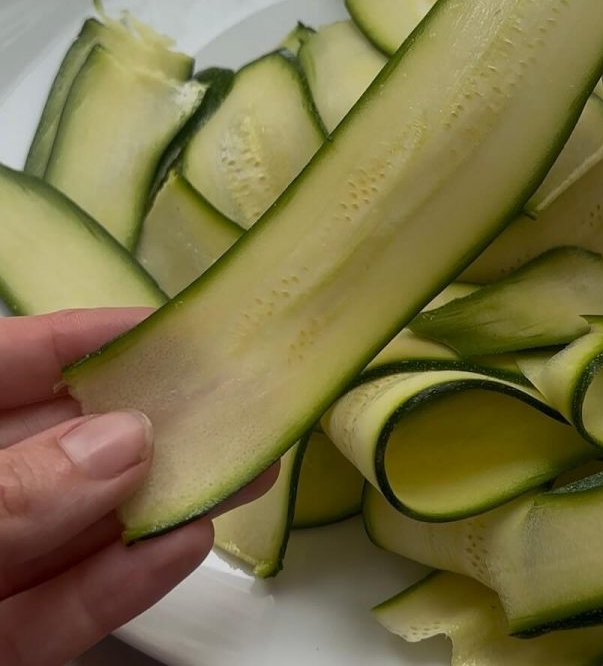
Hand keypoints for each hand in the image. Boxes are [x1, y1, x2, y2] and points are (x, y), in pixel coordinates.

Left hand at [0, 308, 277, 665]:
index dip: (90, 338)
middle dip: (151, 423)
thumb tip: (125, 441)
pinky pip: (66, 608)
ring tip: (243, 470)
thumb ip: (14, 493)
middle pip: (66, 444)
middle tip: (232, 403)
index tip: (168, 329)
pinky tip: (187, 545)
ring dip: (163, 500)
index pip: (11, 363)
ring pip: (80, 526)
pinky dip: (126, 582)